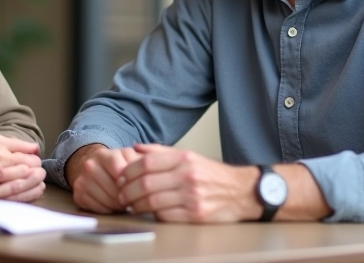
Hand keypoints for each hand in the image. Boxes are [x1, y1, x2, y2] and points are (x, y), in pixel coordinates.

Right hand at [0, 134, 44, 201]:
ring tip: (28, 182)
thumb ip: (9, 145)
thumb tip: (33, 149)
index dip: (34, 157)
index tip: (34, 162)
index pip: (30, 149)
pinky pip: (15, 190)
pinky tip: (22, 190)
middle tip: (35, 173)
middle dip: (35, 169)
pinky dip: (23, 191)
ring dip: (31, 180)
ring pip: (26, 176)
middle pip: (31, 163)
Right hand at [67, 145, 140, 213]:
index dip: (132, 183)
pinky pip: (98, 208)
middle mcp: (89, 165)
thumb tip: (149, 176)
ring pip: (107, 200)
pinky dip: (109, 210)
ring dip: (119, 205)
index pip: (120, 171)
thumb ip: (140, 163)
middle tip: (134, 199)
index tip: (138, 188)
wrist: (94, 169)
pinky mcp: (78, 194)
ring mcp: (82, 179)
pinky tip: (113, 205)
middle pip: (114, 189)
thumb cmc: (118, 165)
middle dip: (127, 196)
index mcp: (104, 154)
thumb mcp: (130, 158)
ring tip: (125, 202)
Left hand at [117, 143, 255, 222]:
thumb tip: (136, 148)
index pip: (146, 163)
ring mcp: (192, 196)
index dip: (128, 171)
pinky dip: (152, 215)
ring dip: (136, 205)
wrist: (242, 192)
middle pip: (146, 183)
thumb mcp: (189, 156)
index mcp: (184, 158)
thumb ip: (161, 152)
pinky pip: (165, 215)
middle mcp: (188, 175)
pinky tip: (148, 212)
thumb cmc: (212, 175)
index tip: (120, 178)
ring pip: (152, 201)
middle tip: (120, 195)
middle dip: (128, 190)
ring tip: (130, 205)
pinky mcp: (196, 214)